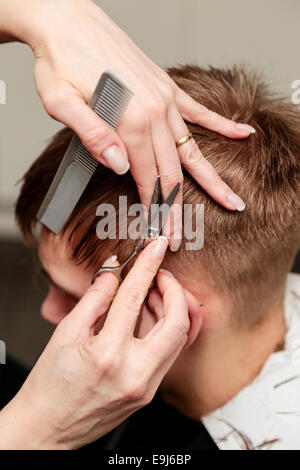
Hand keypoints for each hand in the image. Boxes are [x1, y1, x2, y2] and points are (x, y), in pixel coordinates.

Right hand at [0, 237, 191, 448]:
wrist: (47, 429)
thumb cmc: (50, 384)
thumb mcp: (66, 333)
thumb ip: (95, 298)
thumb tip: (114, 272)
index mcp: (108, 354)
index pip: (134, 298)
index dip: (147, 266)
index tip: (156, 247)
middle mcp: (134, 373)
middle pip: (176, 322)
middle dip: (175, 291)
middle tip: (161, 275)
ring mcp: (146, 388)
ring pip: (178, 340)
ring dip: (171, 310)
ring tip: (152, 295)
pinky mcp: (149, 394)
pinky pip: (167, 355)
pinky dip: (163, 330)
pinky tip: (149, 318)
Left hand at [1, 0, 252, 248]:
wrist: (67, 19)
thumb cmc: (60, 60)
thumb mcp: (61, 102)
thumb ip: (93, 135)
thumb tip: (122, 165)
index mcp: (130, 120)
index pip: (148, 178)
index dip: (154, 209)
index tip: (160, 233)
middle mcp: (155, 111)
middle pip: (172, 172)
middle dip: (177, 209)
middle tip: (183, 236)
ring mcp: (165, 99)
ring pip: (192, 149)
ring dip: (210, 179)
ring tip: (232, 200)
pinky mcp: (166, 87)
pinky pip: (199, 111)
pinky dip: (222, 125)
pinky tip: (244, 134)